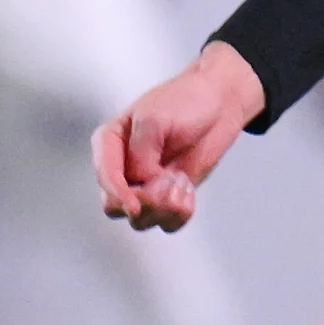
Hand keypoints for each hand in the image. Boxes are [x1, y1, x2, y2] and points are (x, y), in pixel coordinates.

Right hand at [93, 41, 264, 231]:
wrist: (219, 104)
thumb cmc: (184, 101)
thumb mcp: (155, 120)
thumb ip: (141, 156)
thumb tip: (143, 185)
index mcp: (109, 144)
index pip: (104, 178)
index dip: (118, 195)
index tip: (136, 205)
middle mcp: (121, 168)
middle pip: (115, 207)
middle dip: (145, 203)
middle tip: (170, 182)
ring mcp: (144, 185)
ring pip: (140, 220)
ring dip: (166, 208)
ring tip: (182, 180)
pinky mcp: (167, 197)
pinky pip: (167, 223)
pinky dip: (180, 214)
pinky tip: (189, 191)